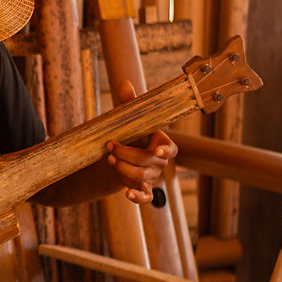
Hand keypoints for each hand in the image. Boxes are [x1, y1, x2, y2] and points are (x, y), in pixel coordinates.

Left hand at [106, 81, 178, 203]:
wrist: (119, 156)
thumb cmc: (129, 134)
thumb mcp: (128, 119)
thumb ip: (129, 103)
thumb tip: (125, 83)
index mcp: (160, 142)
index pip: (171, 148)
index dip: (166, 149)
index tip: (158, 149)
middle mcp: (159, 161)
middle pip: (149, 161)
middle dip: (128, 154)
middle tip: (111, 147)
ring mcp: (152, 176)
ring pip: (143, 176)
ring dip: (124, 169)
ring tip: (109, 159)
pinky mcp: (143, 188)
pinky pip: (145, 197)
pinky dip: (138, 197)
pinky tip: (127, 194)